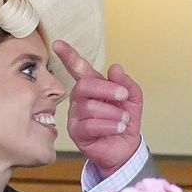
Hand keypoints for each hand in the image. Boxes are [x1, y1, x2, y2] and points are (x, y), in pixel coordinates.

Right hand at [53, 40, 142, 176]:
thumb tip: (115, 68)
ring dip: (113, 113)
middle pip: (85, 85)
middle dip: (107, 89)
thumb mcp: (132, 99)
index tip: (58, 44)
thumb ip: (126, 83)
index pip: (79, 69)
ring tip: (124, 120)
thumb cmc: (124, 120)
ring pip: (90, 107)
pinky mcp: (76, 133)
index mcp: (92, 87)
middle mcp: (80, 99)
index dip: (69, 56)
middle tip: (123, 96)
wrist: (126, 147)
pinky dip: (109, 126)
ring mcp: (76, 116)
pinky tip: (118, 128)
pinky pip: (90, 125)